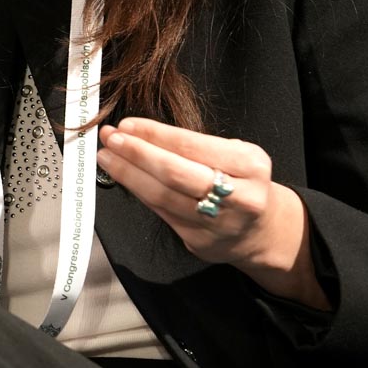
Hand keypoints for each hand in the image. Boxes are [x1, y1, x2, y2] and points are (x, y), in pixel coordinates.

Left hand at [96, 118, 327, 309]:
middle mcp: (238, 197)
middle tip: (111, 139)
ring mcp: (218, 224)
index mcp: (250, 166)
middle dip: (137, 153)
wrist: (261, 230)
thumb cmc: (242, 182)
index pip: (192, 145)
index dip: (154, 134)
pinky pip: (162, 213)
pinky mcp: (200, 242)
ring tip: (107, 157)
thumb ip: (196, 145)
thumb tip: (142, 133)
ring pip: (163, 197)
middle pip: (175, 173)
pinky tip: (125, 178)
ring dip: (128, 175)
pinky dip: (139, 193)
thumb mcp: (235, 154)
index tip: (127, 125)